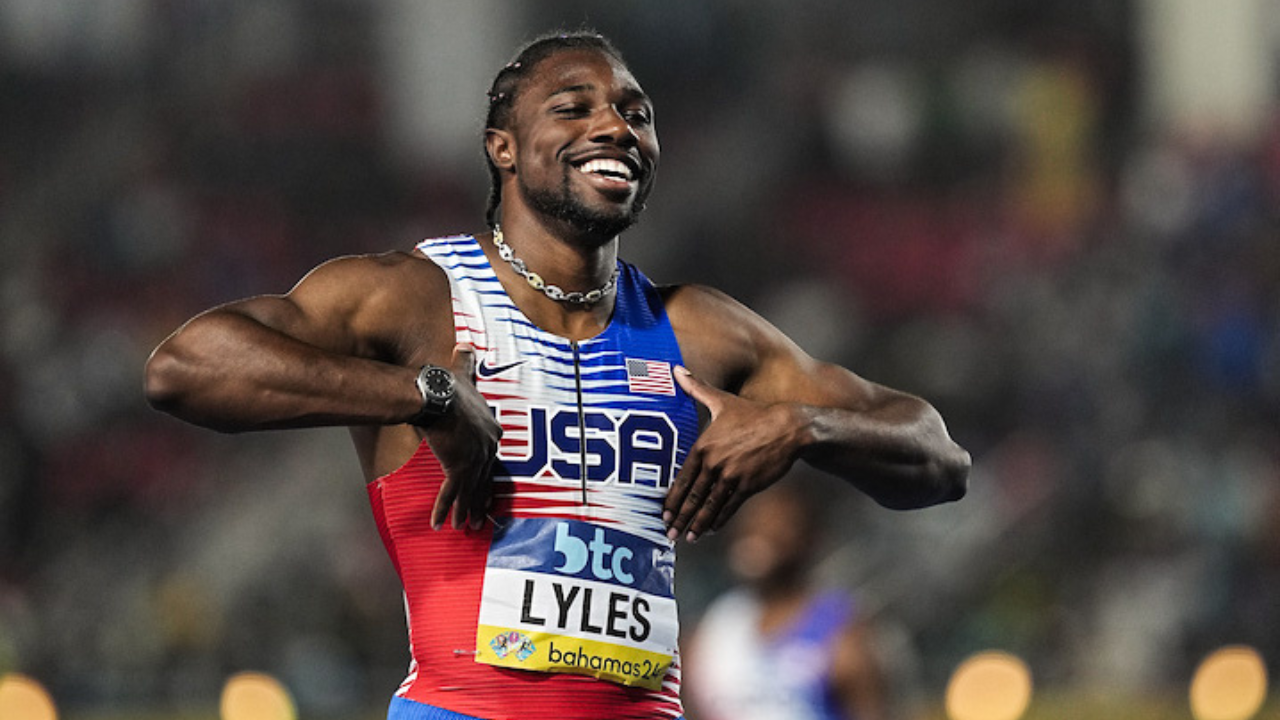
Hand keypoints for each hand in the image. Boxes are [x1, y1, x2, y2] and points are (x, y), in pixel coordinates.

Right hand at [424, 344, 502, 530]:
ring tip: (464, 528)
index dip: (486, 475)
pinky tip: (439, 524)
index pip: (490, 458)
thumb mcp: (462, 371)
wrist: (437, 395)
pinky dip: (444, 510)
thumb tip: (465, 344)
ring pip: (470, 492)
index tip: (485, 488)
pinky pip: (451, 494)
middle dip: (480, 501)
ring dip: (465, 512)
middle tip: (479, 519)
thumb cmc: (447, 384)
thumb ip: (466, 361)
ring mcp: (476, 460)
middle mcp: (488, 447)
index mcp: (491, 430)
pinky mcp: (459, 468)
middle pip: (484, 480)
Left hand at [664, 366, 802, 541]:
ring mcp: (732, 476)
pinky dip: (719, 519)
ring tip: (687, 537)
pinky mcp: (749, 486)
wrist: (787, 427)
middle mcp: (715, 463)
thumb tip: (675, 370)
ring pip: (710, 505)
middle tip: (667, 532)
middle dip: (679, 516)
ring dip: (697, 524)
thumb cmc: (753, 413)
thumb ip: (696, 388)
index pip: (683, 478)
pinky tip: (710, 529)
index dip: (672, 498)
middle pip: (693, 496)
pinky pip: (730, 507)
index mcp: (704, 446)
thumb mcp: (722, 400)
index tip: (662, 512)